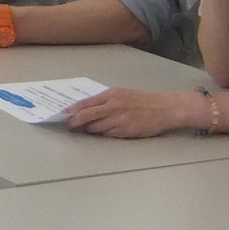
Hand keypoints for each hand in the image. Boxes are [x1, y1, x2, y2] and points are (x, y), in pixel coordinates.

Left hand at [67, 88, 201, 137]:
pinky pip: (109, 135)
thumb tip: (85, 109)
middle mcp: (113, 107)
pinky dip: (106, 134)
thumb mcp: (122, 94)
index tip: (63, 114)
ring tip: (93, 127)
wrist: (164, 108)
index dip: (73, 110)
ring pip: (96, 128)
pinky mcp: (126, 131)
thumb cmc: (142, 100)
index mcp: (111, 95)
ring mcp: (119, 120)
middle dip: (75, 122)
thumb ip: (105, 101)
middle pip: (86, 116)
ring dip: (92, 129)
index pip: (86, 103)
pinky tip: (110, 130)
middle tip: (70, 126)